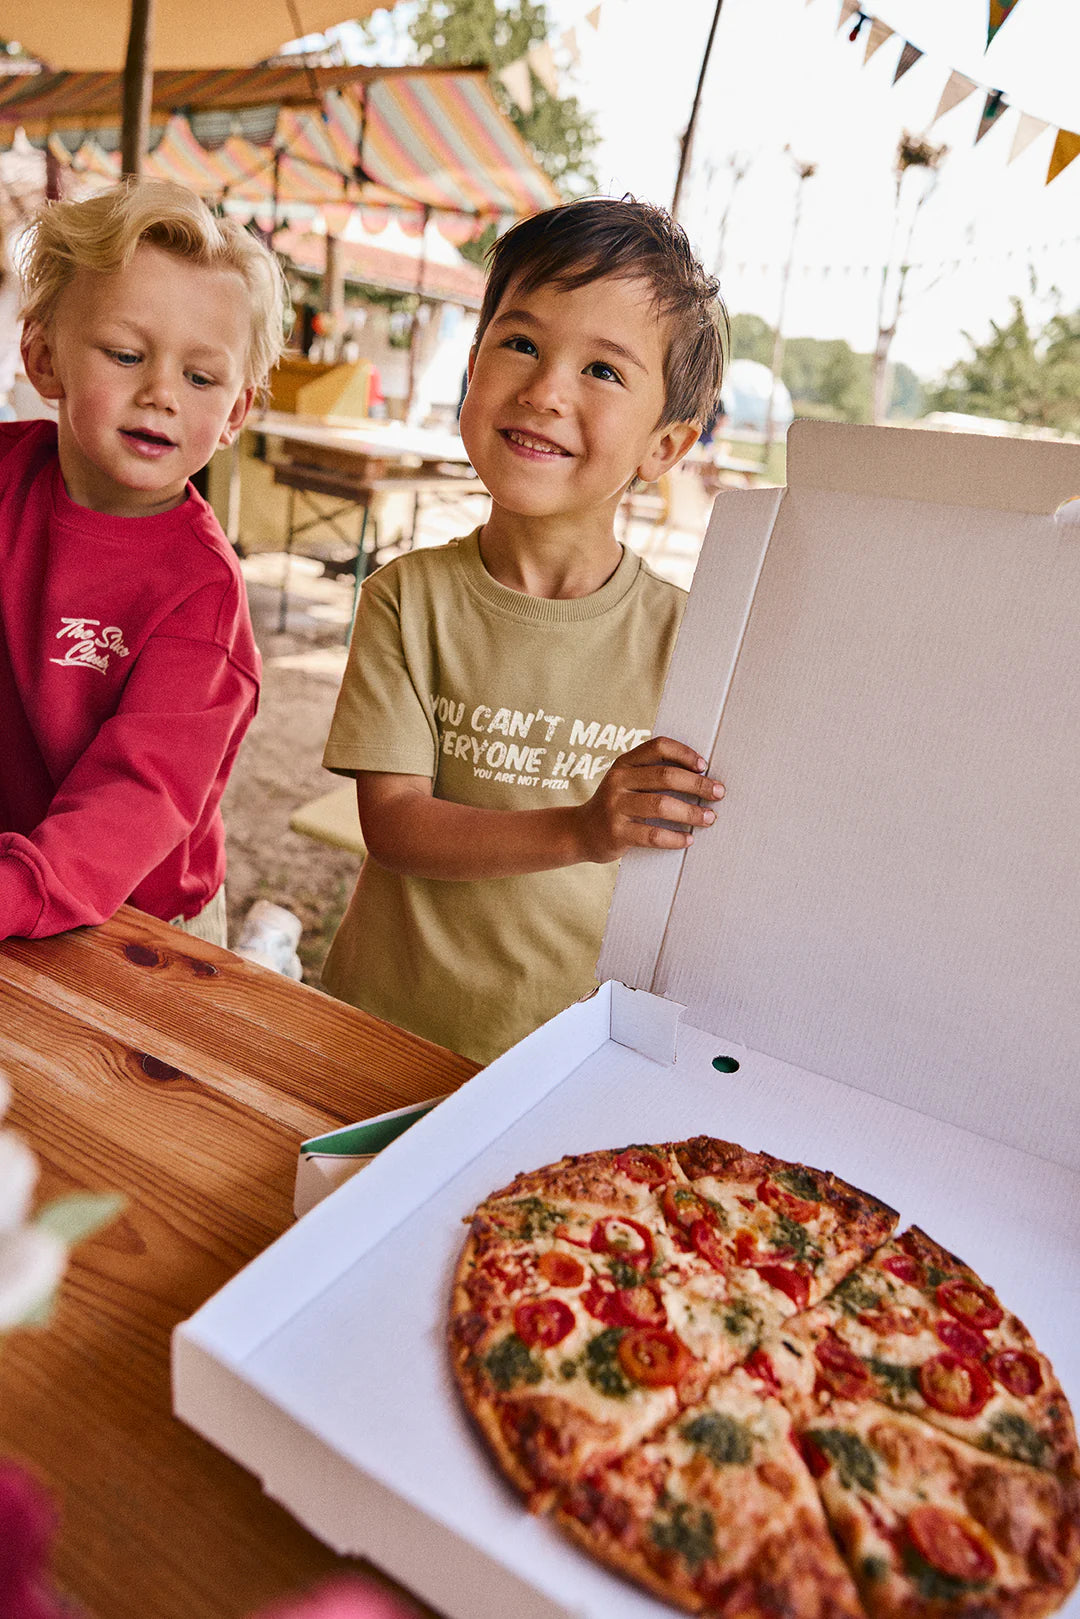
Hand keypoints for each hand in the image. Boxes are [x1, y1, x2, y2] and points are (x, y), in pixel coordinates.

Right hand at [575, 737, 723, 862]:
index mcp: (624, 763)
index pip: (658, 747)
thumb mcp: (626, 782)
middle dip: (697, 785)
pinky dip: (675, 838)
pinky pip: (652, 835)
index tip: (704, 767)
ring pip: (661, 806)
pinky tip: (688, 839)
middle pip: (665, 776)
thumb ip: (651, 775)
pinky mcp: (616, 832)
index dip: (684, 753)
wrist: (580, 832)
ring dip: (691, 813)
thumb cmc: (616, 806)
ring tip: (709, 818)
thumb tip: (700, 776)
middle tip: (718, 793)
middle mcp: (618, 781)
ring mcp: (615, 807)